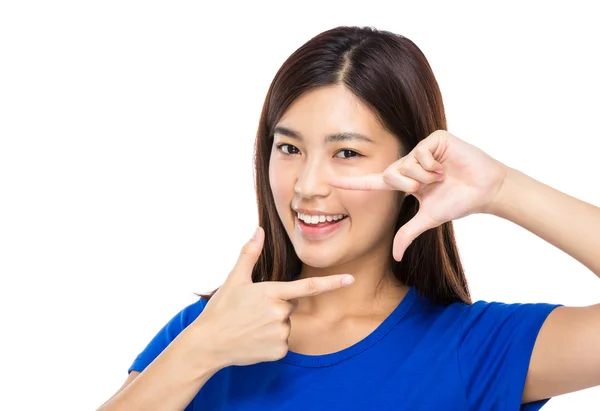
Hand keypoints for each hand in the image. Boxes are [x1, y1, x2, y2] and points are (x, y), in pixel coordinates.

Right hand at [193, 227, 354, 367]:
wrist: (207, 344)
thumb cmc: (221, 309)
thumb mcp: (234, 279)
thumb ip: (250, 253)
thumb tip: (258, 229)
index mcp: (272, 292)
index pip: (309, 287)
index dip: (332, 283)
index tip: (350, 279)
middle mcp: (280, 313)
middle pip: (290, 306)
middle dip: (276, 307)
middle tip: (252, 312)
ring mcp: (280, 333)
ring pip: (286, 325)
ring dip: (272, 325)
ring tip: (250, 327)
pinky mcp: (279, 351)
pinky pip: (282, 343)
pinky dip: (270, 342)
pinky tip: (253, 341)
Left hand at [329, 130, 507, 260]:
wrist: (484, 190)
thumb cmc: (457, 202)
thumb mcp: (427, 219)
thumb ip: (407, 234)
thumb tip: (394, 257)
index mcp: (404, 180)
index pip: (373, 183)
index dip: (352, 183)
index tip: (331, 182)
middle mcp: (408, 163)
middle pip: (390, 174)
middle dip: (412, 185)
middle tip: (432, 185)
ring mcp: (420, 149)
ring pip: (405, 164)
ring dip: (426, 176)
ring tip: (443, 175)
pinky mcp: (433, 139)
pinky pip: (420, 153)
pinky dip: (434, 165)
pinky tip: (447, 165)